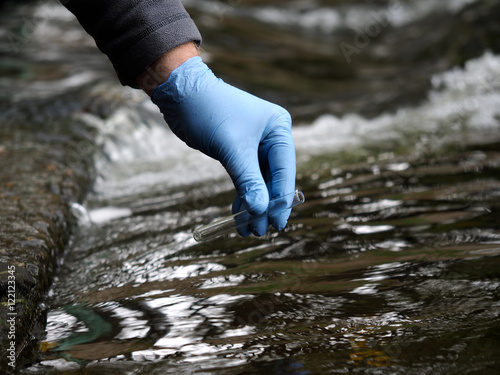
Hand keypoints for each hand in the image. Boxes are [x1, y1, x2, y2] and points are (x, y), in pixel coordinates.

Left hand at [151, 56, 295, 235]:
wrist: (181, 94)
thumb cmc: (209, 112)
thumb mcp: (232, 149)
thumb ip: (248, 180)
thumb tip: (260, 211)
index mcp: (278, 128)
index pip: (285, 170)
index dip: (281, 199)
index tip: (277, 223)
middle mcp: (271, 137)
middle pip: (273, 178)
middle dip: (265, 205)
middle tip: (259, 231)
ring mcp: (255, 145)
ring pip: (258, 181)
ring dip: (253, 204)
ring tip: (247, 230)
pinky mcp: (238, 151)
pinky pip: (245, 178)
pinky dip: (242, 195)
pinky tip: (238, 214)